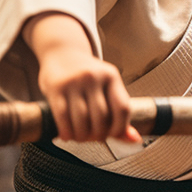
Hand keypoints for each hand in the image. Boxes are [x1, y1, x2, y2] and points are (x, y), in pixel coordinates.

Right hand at [22, 12, 141, 143]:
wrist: (61, 52)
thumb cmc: (87, 77)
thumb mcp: (106, 87)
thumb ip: (118, 113)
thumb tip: (135, 140)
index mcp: (111, 76)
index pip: (122, 108)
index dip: (119, 128)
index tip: (112, 135)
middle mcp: (94, 76)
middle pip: (101, 117)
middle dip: (98, 135)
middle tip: (93, 139)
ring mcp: (74, 81)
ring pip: (82, 119)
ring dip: (82, 136)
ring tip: (80, 138)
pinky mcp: (56, 87)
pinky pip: (63, 115)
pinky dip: (67, 131)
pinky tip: (67, 135)